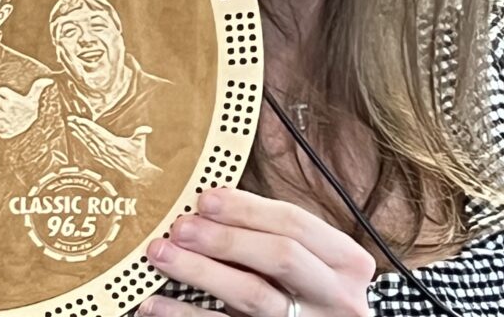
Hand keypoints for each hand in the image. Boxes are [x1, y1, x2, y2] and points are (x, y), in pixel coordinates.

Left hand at [0, 78, 53, 138]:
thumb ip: (38, 87)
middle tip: (7, 104)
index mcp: (13, 99)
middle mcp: (6, 108)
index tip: (10, 97)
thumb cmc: (30, 112)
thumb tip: (50, 80)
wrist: (29, 132)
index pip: (0, 91)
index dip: (4, 93)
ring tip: (4, 111)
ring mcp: (1, 117)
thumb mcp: (34, 100)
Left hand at [67, 115, 160, 181]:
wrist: (135, 171)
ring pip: (87, 141)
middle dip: (79, 127)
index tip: (79, 120)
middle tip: (70, 119)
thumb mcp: (140, 143)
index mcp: (112, 143)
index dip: (87, 126)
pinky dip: (82, 141)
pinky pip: (88, 148)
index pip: (97, 132)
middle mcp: (105, 148)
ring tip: (71, 126)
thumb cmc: (137, 156)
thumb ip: (141, 134)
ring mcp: (101, 154)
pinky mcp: (100, 158)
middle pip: (89, 135)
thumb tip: (146, 129)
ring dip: (79, 133)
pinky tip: (77, 137)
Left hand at [139, 188, 373, 316]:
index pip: (296, 224)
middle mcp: (336, 295)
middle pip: (279, 256)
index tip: (206, 199)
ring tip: (161, 255)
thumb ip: (273, 235)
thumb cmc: (313, 290)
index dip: (248, 209)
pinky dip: (186, 314)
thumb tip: (209, 208)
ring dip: (200, 271)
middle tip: (181, 227)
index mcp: (347, 261)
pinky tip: (156, 304)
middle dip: (225, 238)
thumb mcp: (311, 260)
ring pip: (252, 294)